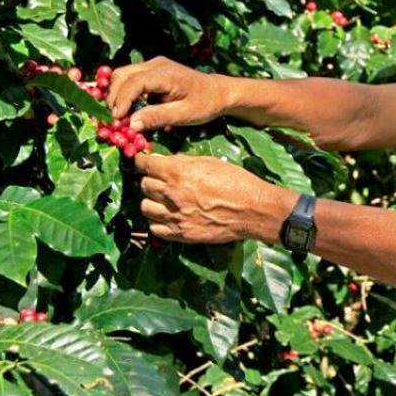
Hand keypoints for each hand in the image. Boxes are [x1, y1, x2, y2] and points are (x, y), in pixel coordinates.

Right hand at [106, 56, 228, 131]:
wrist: (217, 92)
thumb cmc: (204, 104)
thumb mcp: (184, 115)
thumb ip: (158, 117)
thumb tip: (131, 124)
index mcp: (166, 74)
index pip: (135, 82)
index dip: (121, 100)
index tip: (116, 119)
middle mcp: (156, 64)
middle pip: (122, 75)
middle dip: (113, 97)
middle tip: (113, 120)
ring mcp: (153, 65)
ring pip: (122, 75)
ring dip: (116, 95)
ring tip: (118, 116)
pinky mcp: (151, 71)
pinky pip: (130, 78)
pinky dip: (123, 92)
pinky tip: (125, 110)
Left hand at [135, 153, 293, 243]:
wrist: (253, 210)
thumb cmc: (236, 181)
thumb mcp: (210, 162)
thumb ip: (184, 162)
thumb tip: (164, 161)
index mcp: (178, 172)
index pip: (145, 164)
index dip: (142, 161)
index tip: (144, 162)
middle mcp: (172, 194)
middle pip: (144, 185)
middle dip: (149, 180)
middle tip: (159, 180)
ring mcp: (174, 216)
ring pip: (145, 207)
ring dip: (152, 201)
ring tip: (163, 200)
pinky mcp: (180, 234)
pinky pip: (154, 228)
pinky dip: (158, 221)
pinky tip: (168, 216)